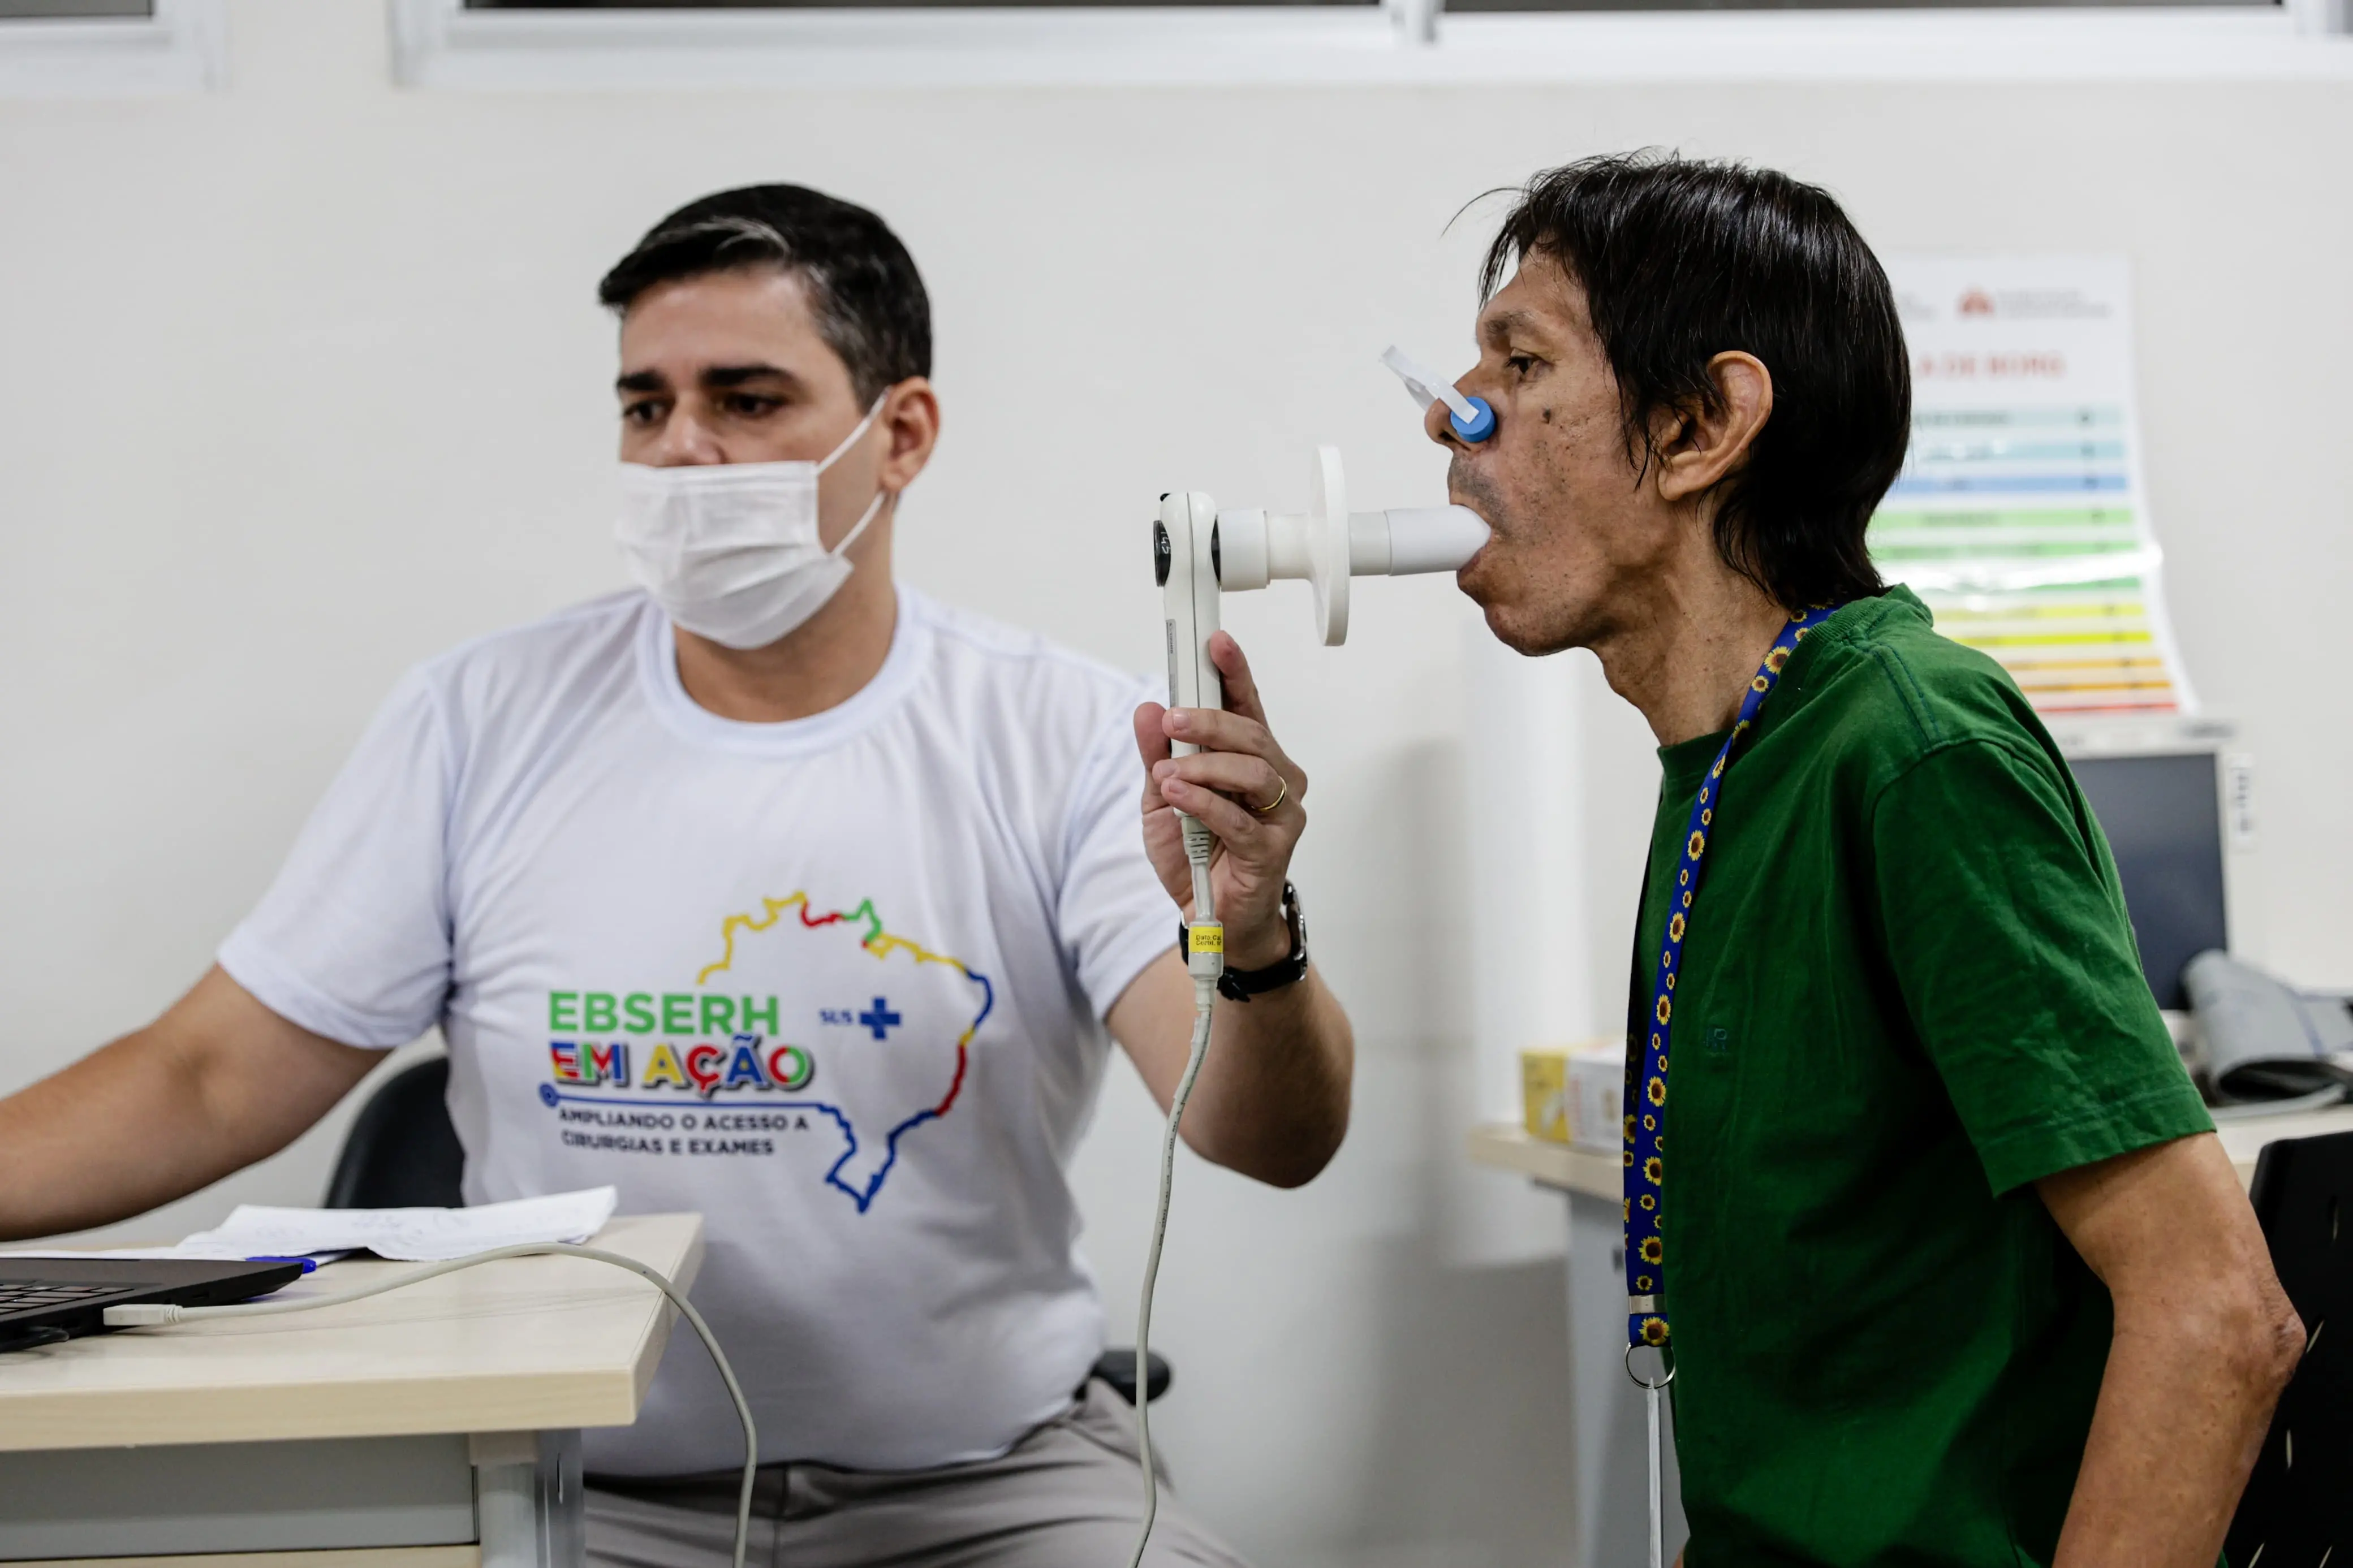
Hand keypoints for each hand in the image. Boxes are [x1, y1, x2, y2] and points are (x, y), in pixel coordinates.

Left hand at [1133, 631, 1307, 971]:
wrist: (1210, 919)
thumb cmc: (1196, 855)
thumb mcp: (1161, 798)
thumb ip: (1156, 754)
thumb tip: (1146, 709)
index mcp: (1250, 760)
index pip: (1247, 706)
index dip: (1235, 672)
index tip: (1216, 642)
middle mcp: (1276, 780)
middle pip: (1251, 733)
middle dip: (1208, 719)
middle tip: (1172, 718)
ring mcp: (1280, 814)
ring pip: (1252, 769)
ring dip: (1203, 764)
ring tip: (1168, 772)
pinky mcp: (1273, 849)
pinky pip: (1240, 816)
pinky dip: (1203, 802)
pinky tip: (1177, 796)